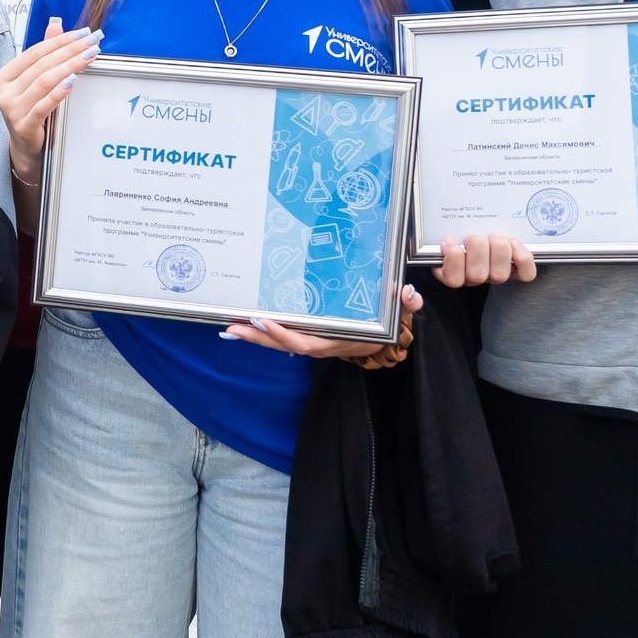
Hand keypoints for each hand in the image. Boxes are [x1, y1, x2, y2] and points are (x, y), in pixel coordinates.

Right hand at [0, 17, 101, 184]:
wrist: (25, 149)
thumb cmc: (30, 112)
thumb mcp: (34, 83)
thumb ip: (43, 54)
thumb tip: (55, 25)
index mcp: (3, 77)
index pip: (34, 53)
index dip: (59, 41)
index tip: (82, 33)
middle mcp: (3, 92)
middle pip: (41, 65)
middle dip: (69, 50)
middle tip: (92, 41)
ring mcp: (11, 109)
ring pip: (44, 81)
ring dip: (70, 66)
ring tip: (90, 56)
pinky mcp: (23, 125)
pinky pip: (45, 104)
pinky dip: (60, 90)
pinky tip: (74, 80)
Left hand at [225, 284, 422, 369]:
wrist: (388, 340)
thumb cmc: (390, 324)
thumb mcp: (402, 314)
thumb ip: (408, 305)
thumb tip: (408, 292)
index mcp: (340, 340)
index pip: (309, 342)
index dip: (285, 335)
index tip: (264, 321)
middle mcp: (323, 344)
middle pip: (285, 345)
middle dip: (258, 338)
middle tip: (231, 328)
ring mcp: (314, 342)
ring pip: (280, 343)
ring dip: (255, 337)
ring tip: (229, 328)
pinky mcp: (308, 337)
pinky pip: (282, 338)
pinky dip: (263, 334)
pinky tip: (243, 326)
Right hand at [432, 232, 539, 287]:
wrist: (481, 232)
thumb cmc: (455, 234)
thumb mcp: (436, 239)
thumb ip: (425, 249)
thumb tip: (410, 285)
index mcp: (452, 272)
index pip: (452, 279)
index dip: (452, 258)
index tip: (447, 239)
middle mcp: (474, 277)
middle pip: (477, 275)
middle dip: (476, 250)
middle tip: (473, 234)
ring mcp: (496, 274)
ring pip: (500, 274)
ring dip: (498, 251)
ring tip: (494, 235)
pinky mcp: (517, 270)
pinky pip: (525, 273)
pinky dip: (522, 257)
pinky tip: (515, 242)